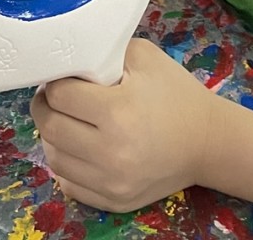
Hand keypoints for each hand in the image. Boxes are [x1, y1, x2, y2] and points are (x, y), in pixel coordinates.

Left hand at [31, 39, 222, 212]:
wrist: (208, 141)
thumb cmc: (176, 94)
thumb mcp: (145, 56)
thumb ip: (105, 51)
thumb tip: (70, 57)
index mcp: (117, 111)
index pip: (60, 96)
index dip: (55, 82)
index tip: (61, 78)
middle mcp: (110, 152)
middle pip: (51, 128)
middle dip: (45, 108)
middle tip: (52, 98)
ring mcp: (111, 182)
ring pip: (55, 159)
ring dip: (52, 137)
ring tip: (64, 121)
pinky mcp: (113, 201)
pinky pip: (69, 184)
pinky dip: (66, 165)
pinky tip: (76, 149)